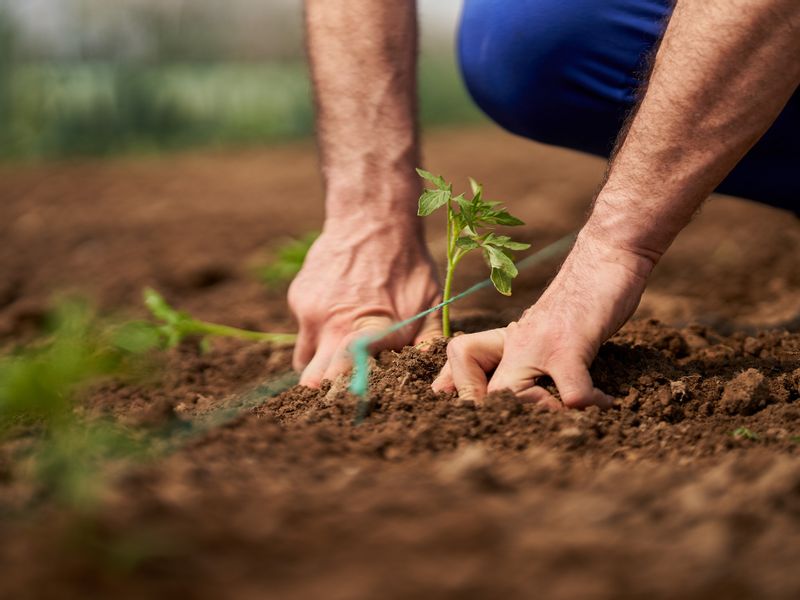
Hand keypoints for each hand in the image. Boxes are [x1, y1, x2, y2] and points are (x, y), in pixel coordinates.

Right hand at [288, 218, 440, 386]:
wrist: (371, 217)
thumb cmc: (408, 263)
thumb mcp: (430, 301)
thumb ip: (429, 341)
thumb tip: (436, 377)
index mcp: (370, 330)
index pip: (347, 375)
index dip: (345, 394)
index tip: (350, 404)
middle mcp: (335, 325)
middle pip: (314, 379)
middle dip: (326, 390)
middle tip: (340, 393)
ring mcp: (312, 312)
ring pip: (305, 359)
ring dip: (320, 364)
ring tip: (341, 353)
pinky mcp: (299, 299)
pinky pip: (304, 330)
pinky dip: (318, 331)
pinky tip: (338, 311)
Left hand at [432, 231, 654, 407]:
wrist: (606, 255)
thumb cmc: (582, 298)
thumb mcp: (546, 330)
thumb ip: (532, 357)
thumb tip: (534, 392)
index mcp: (508, 342)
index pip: (462, 366)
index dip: (461, 393)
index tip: (475, 417)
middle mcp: (515, 344)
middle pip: (481, 394)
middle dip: (499, 419)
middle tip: (531, 430)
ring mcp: (539, 345)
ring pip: (511, 397)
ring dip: (541, 416)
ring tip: (568, 417)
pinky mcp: (570, 344)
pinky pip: (571, 393)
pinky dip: (589, 404)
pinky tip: (607, 402)